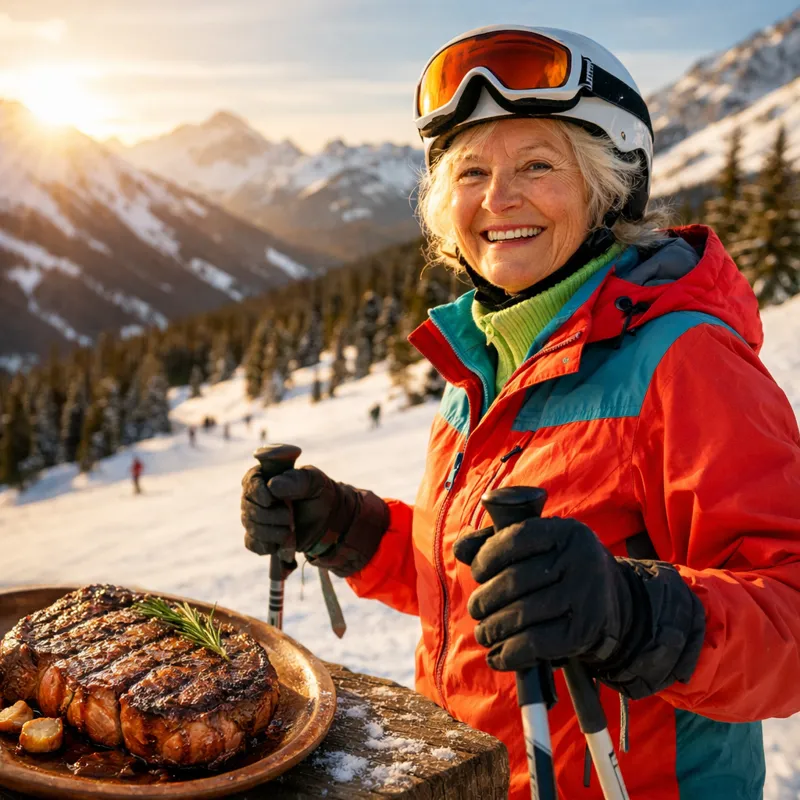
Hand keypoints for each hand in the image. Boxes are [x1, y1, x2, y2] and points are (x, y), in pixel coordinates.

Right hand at [241, 465, 351, 555]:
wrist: (326, 519)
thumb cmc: (318, 493)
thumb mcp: (314, 482)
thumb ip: (296, 480)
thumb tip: (272, 486)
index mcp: (266, 476)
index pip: (251, 481)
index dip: (257, 492)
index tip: (270, 500)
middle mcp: (255, 496)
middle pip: (249, 507)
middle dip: (270, 516)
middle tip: (290, 516)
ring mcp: (254, 517)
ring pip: (251, 527)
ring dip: (272, 532)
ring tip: (291, 529)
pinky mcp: (258, 537)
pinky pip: (252, 544)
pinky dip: (267, 545)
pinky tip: (281, 542)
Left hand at [454, 517, 634, 671]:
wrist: (615, 604)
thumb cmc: (563, 570)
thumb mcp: (541, 547)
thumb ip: (499, 542)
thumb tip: (461, 549)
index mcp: (566, 532)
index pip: (516, 538)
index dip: (488, 557)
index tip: (478, 572)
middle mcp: (580, 560)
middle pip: (514, 580)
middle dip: (486, 598)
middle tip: (476, 609)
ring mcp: (585, 597)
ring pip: (521, 614)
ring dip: (492, 628)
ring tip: (484, 632)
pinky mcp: (584, 632)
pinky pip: (535, 644)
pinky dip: (509, 653)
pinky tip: (497, 655)